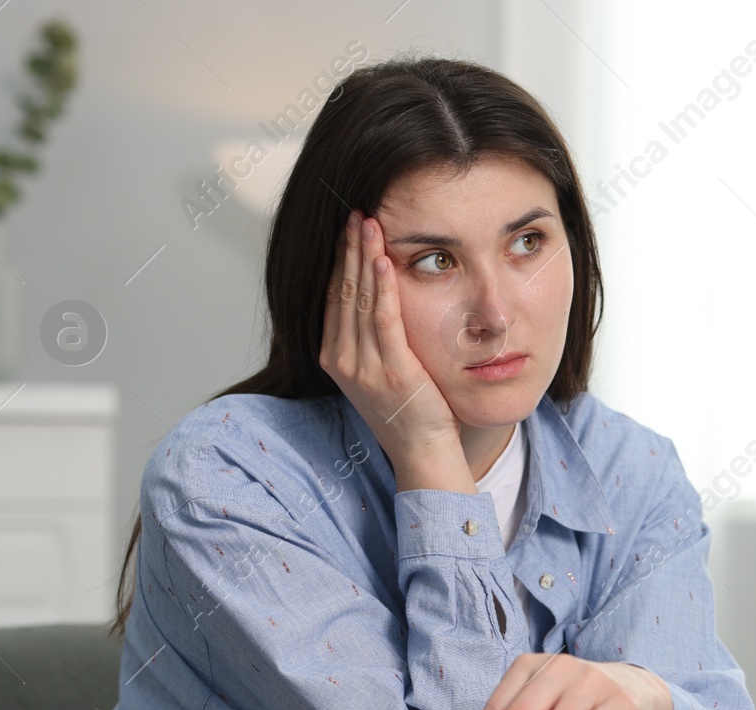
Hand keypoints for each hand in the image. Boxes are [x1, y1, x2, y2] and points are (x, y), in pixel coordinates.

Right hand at [321, 209, 460, 462]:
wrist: (422, 452)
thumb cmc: (410, 412)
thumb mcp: (380, 371)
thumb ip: (372, 340)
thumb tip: (377, 302)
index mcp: (335, 358)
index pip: (333, 296)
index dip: (340, 259)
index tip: (349, 228)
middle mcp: (341, 360)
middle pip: (342, 290)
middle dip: (349, 248)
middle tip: (356, 212)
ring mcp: (362, 366)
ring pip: (360, 299)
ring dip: (364, 257)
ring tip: (369, 223)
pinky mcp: (390, 370)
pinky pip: (384, 319)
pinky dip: (383, 286)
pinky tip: (384, 260)